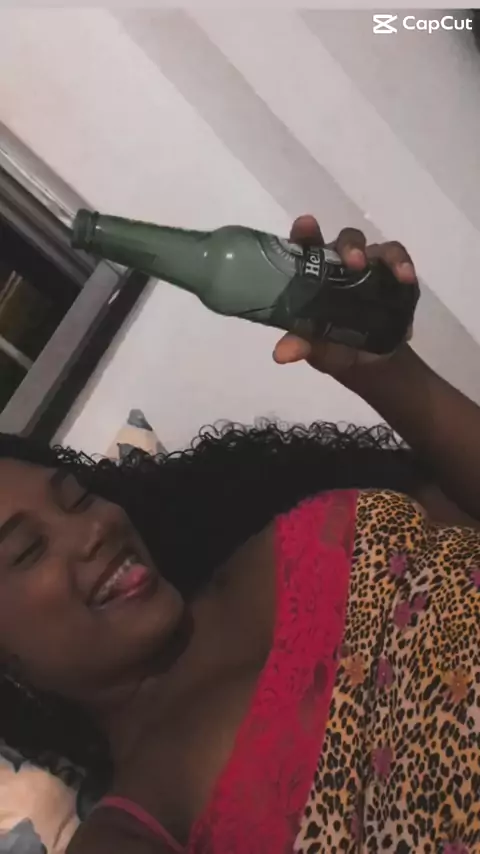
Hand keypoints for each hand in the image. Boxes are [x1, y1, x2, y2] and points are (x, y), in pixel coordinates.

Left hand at [273, 215, 417, 379]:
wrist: (368, 361)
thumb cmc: (332, 345)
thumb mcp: (314, 348)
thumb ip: (300, 345)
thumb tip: (282, 354)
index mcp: (315, 273)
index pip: (307, 245)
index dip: (306, 231)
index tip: (307, 225)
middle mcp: (342, 263)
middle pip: (346, 241)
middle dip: (350, 246)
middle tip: (355, 262)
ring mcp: (371, 266)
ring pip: (377, 247)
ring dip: (382, 256)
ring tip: (385, 273)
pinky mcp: (394, 275)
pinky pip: (400, 262)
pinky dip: (403, 267)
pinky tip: (405, 279)